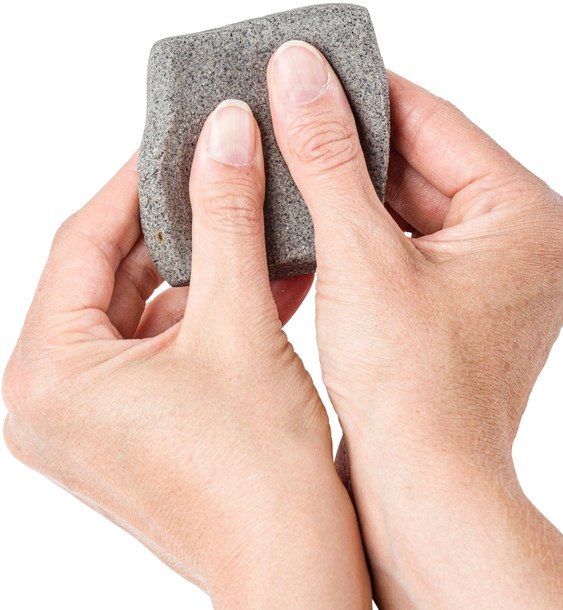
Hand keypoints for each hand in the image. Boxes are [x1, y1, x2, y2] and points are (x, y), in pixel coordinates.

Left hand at [2, 101, 368, 607]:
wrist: (293, 567)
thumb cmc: (259, 474)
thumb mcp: (239, 325)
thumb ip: (227, 219)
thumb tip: (228, 133)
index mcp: (51, 375)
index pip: (83, 242)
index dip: (137, 182)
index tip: (182, 138)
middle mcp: (57, 399)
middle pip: (113, 275)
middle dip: (175, 223)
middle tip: (221, 172)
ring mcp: (96, 416)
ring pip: (145, 308)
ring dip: (202, 265)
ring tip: (248, 218)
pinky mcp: (137, 424)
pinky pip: (165, 344)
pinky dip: (209, 310)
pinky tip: (258, 275)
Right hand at [266, 41, 562, 607]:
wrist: (423, 492)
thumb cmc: (412, 392)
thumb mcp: (362, 256)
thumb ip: (330, 158)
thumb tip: (299, 74)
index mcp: (528, 217)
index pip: (435, 121)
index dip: (363, 93)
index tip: (305, 73)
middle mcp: (522, 245)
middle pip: (421, 165)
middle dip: (349, 149)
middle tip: (283, 120)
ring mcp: (491, 279)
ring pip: (408, 209)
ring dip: (349, 194)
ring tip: (287, 170)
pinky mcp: (458, 307)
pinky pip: (405, 248)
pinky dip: (359, 237)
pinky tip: (312, 227)